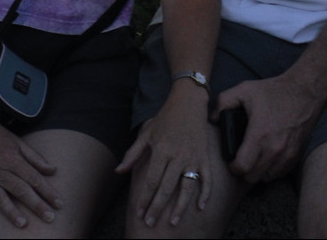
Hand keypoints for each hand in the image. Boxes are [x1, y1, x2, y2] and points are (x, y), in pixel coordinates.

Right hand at [0, 114, 61, 232]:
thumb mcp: (18, 141)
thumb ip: (35, 157)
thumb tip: (53, 170)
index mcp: (12, 158)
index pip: (34, 178)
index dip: (48, 191)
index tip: (59, 203)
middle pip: (21, 190)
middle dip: (36, 205)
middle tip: (50, 218)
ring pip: (0, 198)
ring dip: (11, 212)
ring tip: (23, 224)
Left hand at [117, 86, 216, 227]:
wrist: (189, 102)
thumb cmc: (165, 118)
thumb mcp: (146, 133)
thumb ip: (133, 154)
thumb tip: (119, 171)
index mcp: (162, 150)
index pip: (151, 180)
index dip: (145, 198)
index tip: (139, 212)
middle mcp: (178, 156)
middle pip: (167, 188)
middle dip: (157, 207)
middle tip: (150, 223)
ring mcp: (193, 157)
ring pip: (187, 187)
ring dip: (180, 206)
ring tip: (173, 222)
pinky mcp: (204, 157)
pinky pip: (207, 178)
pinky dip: (205, 193)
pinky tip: (201, 207)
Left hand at [215, 74, 320, 183]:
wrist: (305, 91)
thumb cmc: (274, 91)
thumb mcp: (244, 90)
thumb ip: (223, 102)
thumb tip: (213, 118)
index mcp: (259, 135)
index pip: (242, 168)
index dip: (233, 168)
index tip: (231, 162)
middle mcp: (274, 149)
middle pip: (253, 177)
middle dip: (244, 171)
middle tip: (241, 160)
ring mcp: (287, 154)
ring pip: (267, 177)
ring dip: (258, 172)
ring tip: (254, 159)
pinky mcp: (296, 154)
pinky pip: (280, 172)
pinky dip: (272, 169)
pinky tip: (267, 157)